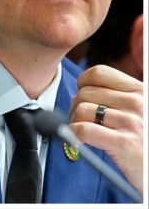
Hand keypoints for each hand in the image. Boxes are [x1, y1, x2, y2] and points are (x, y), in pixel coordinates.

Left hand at [69, 65, 143, 194]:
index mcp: (141, 91)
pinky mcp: (125, 143)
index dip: (83, 83)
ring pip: (82, 109)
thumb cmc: (145, 143)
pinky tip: (80, 142)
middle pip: (85, 92)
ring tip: (83, 133)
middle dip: (76, 107)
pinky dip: (75, 135)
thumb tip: (79, 93)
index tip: (83, 96)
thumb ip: (117, 98)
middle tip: (81, 121)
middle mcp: (138, 103)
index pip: (99, 72)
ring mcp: (132, 122)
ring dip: (75, 122)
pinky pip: (84, 130)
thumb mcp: (140, 111)